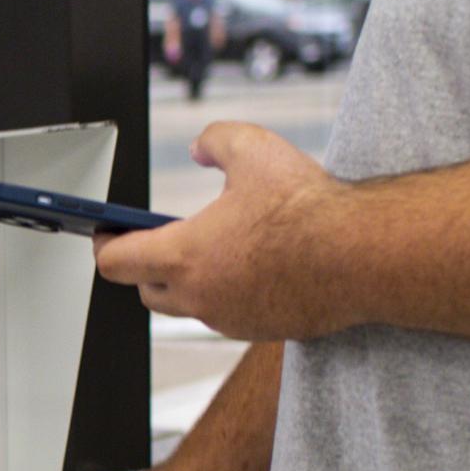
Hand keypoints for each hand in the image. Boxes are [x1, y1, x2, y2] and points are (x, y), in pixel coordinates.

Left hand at [92, 123, 346, 339]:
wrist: (365, 255)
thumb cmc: (308, 208)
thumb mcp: (252, 147)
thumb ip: (214, 140)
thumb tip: (201, 147)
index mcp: (184, 257)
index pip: (115, 264)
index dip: (103, 245)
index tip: (104, 233)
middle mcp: (202, 298)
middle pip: (147, 292)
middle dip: (144, 267)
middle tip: (153, 240)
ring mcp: (233, 320)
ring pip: (192, 306)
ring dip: (190, 282)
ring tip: (211, 248)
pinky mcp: (265, 330)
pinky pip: (232, 314)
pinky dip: (230, 294)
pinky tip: (253, 266)